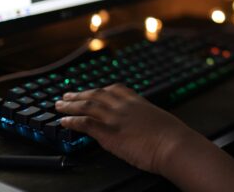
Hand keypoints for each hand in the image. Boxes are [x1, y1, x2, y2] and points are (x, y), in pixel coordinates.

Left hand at [55, 84, 201, 172]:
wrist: (174, 145)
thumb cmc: (173, 137)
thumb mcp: (160, 121)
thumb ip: (147, 119)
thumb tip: (146, 125)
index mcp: (138, 102)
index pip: (116, 89)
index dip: (101, 90)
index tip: (92, 91)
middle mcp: (125, 106)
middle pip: (97, 95)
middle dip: (80, 94)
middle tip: (67, 95)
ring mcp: (116, 118)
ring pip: (87, 106)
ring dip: (71, 105)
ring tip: (59, 106)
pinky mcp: (109, 133)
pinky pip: (86, 123)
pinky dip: (72, 121)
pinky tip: (64, 122)